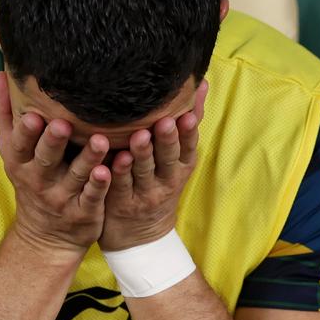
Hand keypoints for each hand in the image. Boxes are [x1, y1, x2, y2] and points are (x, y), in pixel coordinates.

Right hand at [0, 71, 111, 257]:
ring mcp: (62, 198)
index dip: (26, 131)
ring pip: (76, 176)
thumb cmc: (31, 179)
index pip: (20, 145)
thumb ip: (6, 114)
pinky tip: (109, 170)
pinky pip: (93, 196)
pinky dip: (101, 184)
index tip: (33, 114)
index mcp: (20, 162)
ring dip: (88, 158)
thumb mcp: (12, 152)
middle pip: (46, 159)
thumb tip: (2, 73)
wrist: (45, 235)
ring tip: (100, 140)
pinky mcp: (84, 212)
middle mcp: (39, 180)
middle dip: (54, 142)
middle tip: (64, 123)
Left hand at [98, 80, 208, 251]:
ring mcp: (145, 193)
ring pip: (144, 171)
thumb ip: (186, 124)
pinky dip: (119, 172)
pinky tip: (117, 158)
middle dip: (168, 139)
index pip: (188, 146)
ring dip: (143, 153)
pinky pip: (121, 186)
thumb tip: (202, 83)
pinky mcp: (122, 204)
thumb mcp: (179, 158)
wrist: (141, 237)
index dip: (189, 132)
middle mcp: (167, 180)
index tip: (187, 115)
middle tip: (165, 120)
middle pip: (169, 158)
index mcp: (182, 166)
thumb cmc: (159, 184)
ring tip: (140, 136)